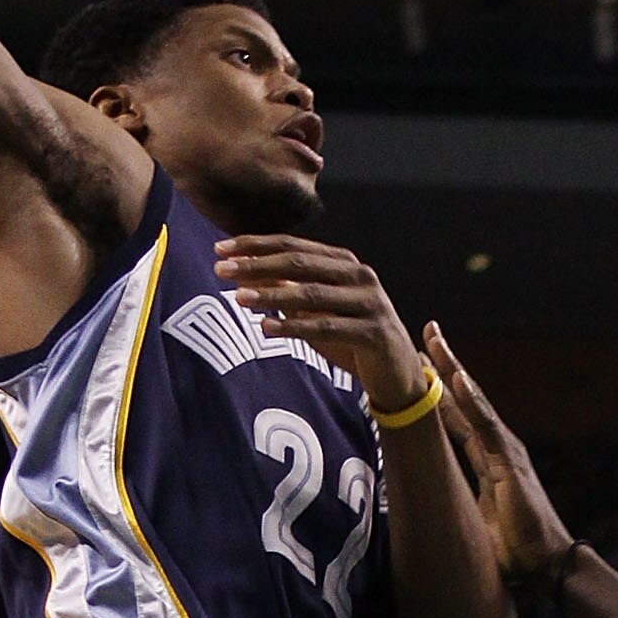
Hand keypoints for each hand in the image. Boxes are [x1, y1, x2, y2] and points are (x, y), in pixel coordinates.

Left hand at [213, 238, 422, 412]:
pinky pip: (328, 328)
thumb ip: (288, 291)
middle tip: (221, 268)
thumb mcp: (316, 311)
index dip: (256, 245)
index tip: (221, 249)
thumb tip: (245, 274)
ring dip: (272, 295)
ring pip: (312, 294)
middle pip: (301, 264)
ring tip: (239, 297)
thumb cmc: (351, 337)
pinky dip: (295, 327)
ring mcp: (369, 303)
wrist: (396, 372)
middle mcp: (359, 276)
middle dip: (257, 264)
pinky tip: (267, 327)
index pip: (293, 247)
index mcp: (344, 263)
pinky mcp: (373, 333)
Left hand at [423, 328, 572, 586]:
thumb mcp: (474, 526)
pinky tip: (456, 377)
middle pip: (464, 400)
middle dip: (444, 365)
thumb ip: (455, 510)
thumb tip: (423, 519)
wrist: (549, 568)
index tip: (420, 367)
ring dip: (453, 370)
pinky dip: (471, 400)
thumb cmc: (516, 555)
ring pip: (473, 402)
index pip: (457, 420)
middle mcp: (499, 450)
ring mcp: (507, 453)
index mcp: (489, 462)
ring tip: (434, 340)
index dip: (438, 394)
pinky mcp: (511, 463)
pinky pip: (486, 426)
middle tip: (426, 332)